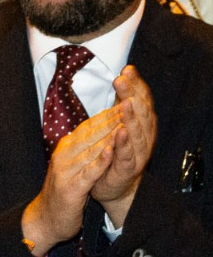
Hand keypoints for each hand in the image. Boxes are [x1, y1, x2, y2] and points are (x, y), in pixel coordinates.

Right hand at [21, 104, 123, 256]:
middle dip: (112, 118)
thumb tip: (100, 127)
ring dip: (109, 134)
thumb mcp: (72, 164)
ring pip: (91, 149)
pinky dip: (100, 161)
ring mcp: (66, 171)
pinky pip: (88, 172)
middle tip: (131, 102)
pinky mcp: (71, 188)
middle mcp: (64, 155)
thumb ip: (84, 146)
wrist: (44, 219)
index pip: (90, 125)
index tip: (126, 98)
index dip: (109, 112)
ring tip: (125, 120)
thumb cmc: (63, 191)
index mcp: (66, 148)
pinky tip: (110, 151)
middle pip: (91, 133)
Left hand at [90, 66, 156, 226]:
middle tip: (122, 79)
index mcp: (141, 125)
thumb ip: (121, 104)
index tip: (127, 69)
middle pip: (141, 112)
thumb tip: (124, 75)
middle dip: (132, 94)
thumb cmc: (115, 153)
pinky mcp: (127, 169)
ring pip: (137, 133)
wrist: (112, 187)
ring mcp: (137, 153)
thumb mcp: (118, 125)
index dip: (136, 85)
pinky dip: (123, 143)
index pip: (140, 100)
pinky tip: (120, 132)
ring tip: (127, 102)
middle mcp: (144, 137)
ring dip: (131, 117)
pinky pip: (126, 155)